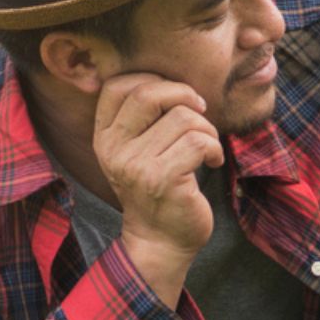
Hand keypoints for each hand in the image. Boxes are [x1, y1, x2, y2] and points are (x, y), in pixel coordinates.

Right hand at [93, 73, 224, 303]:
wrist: (160, 241)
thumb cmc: (158, 189)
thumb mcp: (137, 151)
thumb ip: (142, 118)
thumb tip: (170, 78)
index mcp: (104, 137)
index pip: (118, 86)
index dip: (153, 80)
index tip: (175, 97)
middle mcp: (113, 149)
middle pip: (149, 93)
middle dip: (184, 94)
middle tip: (199, 110)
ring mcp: (136, 165)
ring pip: (183, 117)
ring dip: (207, 129)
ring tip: (206, 148)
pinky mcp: (162, 180)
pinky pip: (199, 141)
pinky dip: (214, 148)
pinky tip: (212, 162)